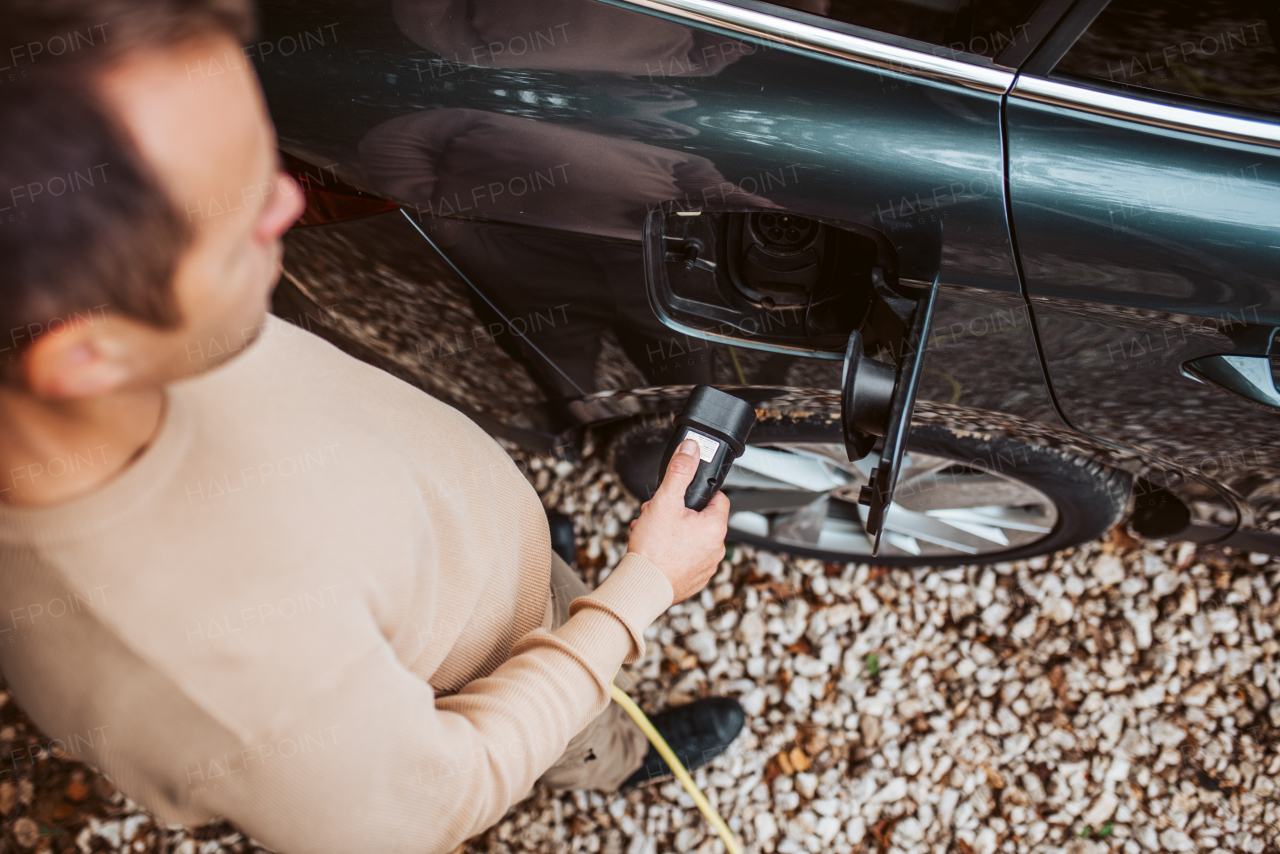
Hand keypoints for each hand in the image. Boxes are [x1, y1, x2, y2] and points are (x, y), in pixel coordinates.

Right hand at [627, 438, 729, 603]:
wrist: (643, 586)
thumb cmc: (654, 549)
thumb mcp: (665, 501)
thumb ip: (680, 471)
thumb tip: (691, 449)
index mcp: (716, 527)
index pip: (719, 498)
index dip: (698, 492)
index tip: (682, 495)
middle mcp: (717, 548)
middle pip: (702, 518)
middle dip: (679, 512)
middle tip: (658, 514)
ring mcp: (707, 567)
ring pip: (693, 539)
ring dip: (674, 532)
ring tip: (653, 533)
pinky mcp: (695, 580)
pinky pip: (687, 558)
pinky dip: (674, 552)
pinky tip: (657, 551)